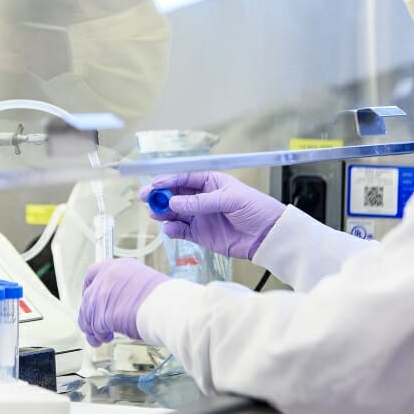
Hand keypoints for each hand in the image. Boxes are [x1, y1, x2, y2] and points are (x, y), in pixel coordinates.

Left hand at [78, 258, 168, 346]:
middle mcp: (107, 277)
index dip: (89, 288)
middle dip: (90, 313)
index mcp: (119, 266)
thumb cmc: (164, 299)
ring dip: (93, 328)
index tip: (91, 298)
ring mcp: (102, 295)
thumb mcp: (143, 285)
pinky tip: (105, 339)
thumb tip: (120, 303)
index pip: (93, 273)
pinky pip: (93, 328)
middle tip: (96, 324)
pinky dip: (97, 336)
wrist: (168, 307)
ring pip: (87, 314)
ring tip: (102, 337)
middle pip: (88, 297)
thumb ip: (126, 290)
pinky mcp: (101, 314)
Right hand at [139, 171, 284, 259]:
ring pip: (174, 212)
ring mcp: (200, 217)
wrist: (268, 236)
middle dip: (159, 195)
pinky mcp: (200, 235)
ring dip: (163, 212)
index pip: (185, 178)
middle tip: (145, 197)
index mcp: (211, 183)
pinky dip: (172, 229)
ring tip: (156, 213)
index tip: (155, 184)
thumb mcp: (230, 200)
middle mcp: (202, 198)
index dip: (169, 180)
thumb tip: (174, 201)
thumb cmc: (256, 209)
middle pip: (175, 194)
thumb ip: (201, 202)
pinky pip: (181, 230)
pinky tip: (170, 228)